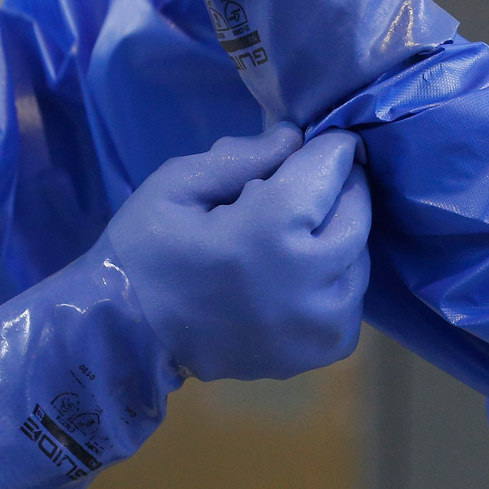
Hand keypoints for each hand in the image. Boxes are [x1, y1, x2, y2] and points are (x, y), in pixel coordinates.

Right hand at [106, 124, 369, 380]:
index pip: (333, 165)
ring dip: (335, 233)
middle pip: (357, 209)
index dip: (325, 146)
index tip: (311, 143)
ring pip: (359, 254)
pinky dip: (333, 277)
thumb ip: (241, 156)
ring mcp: (322, 323)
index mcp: (270, 232)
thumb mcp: (176, 185)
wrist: (128, 337)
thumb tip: (297, 138)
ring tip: (290, 232)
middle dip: (335, 187)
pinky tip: (294, 272)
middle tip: (299, 185)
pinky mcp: (323, 351)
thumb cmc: (145, 252)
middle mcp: (311, 280)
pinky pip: (351, 297)